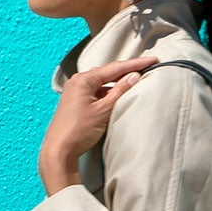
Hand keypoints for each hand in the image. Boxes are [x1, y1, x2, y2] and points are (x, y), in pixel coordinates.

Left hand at [38, 56, 158, 193]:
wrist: (59, 150)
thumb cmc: (78, 130)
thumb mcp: (103, 110)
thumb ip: (120, 91)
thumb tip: (134, 76)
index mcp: (84, 80)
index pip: (115, 68)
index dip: (136, 64)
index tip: (152, 60)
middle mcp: (77, 81)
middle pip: (107, 72)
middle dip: (127, 70)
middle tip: (146, 67)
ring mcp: (75, 91)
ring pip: (101, 82)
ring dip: (117, 82)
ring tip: (135, 80)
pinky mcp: (75, 102)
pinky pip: (95, 91)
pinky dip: (108, 92)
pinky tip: (117, 95)